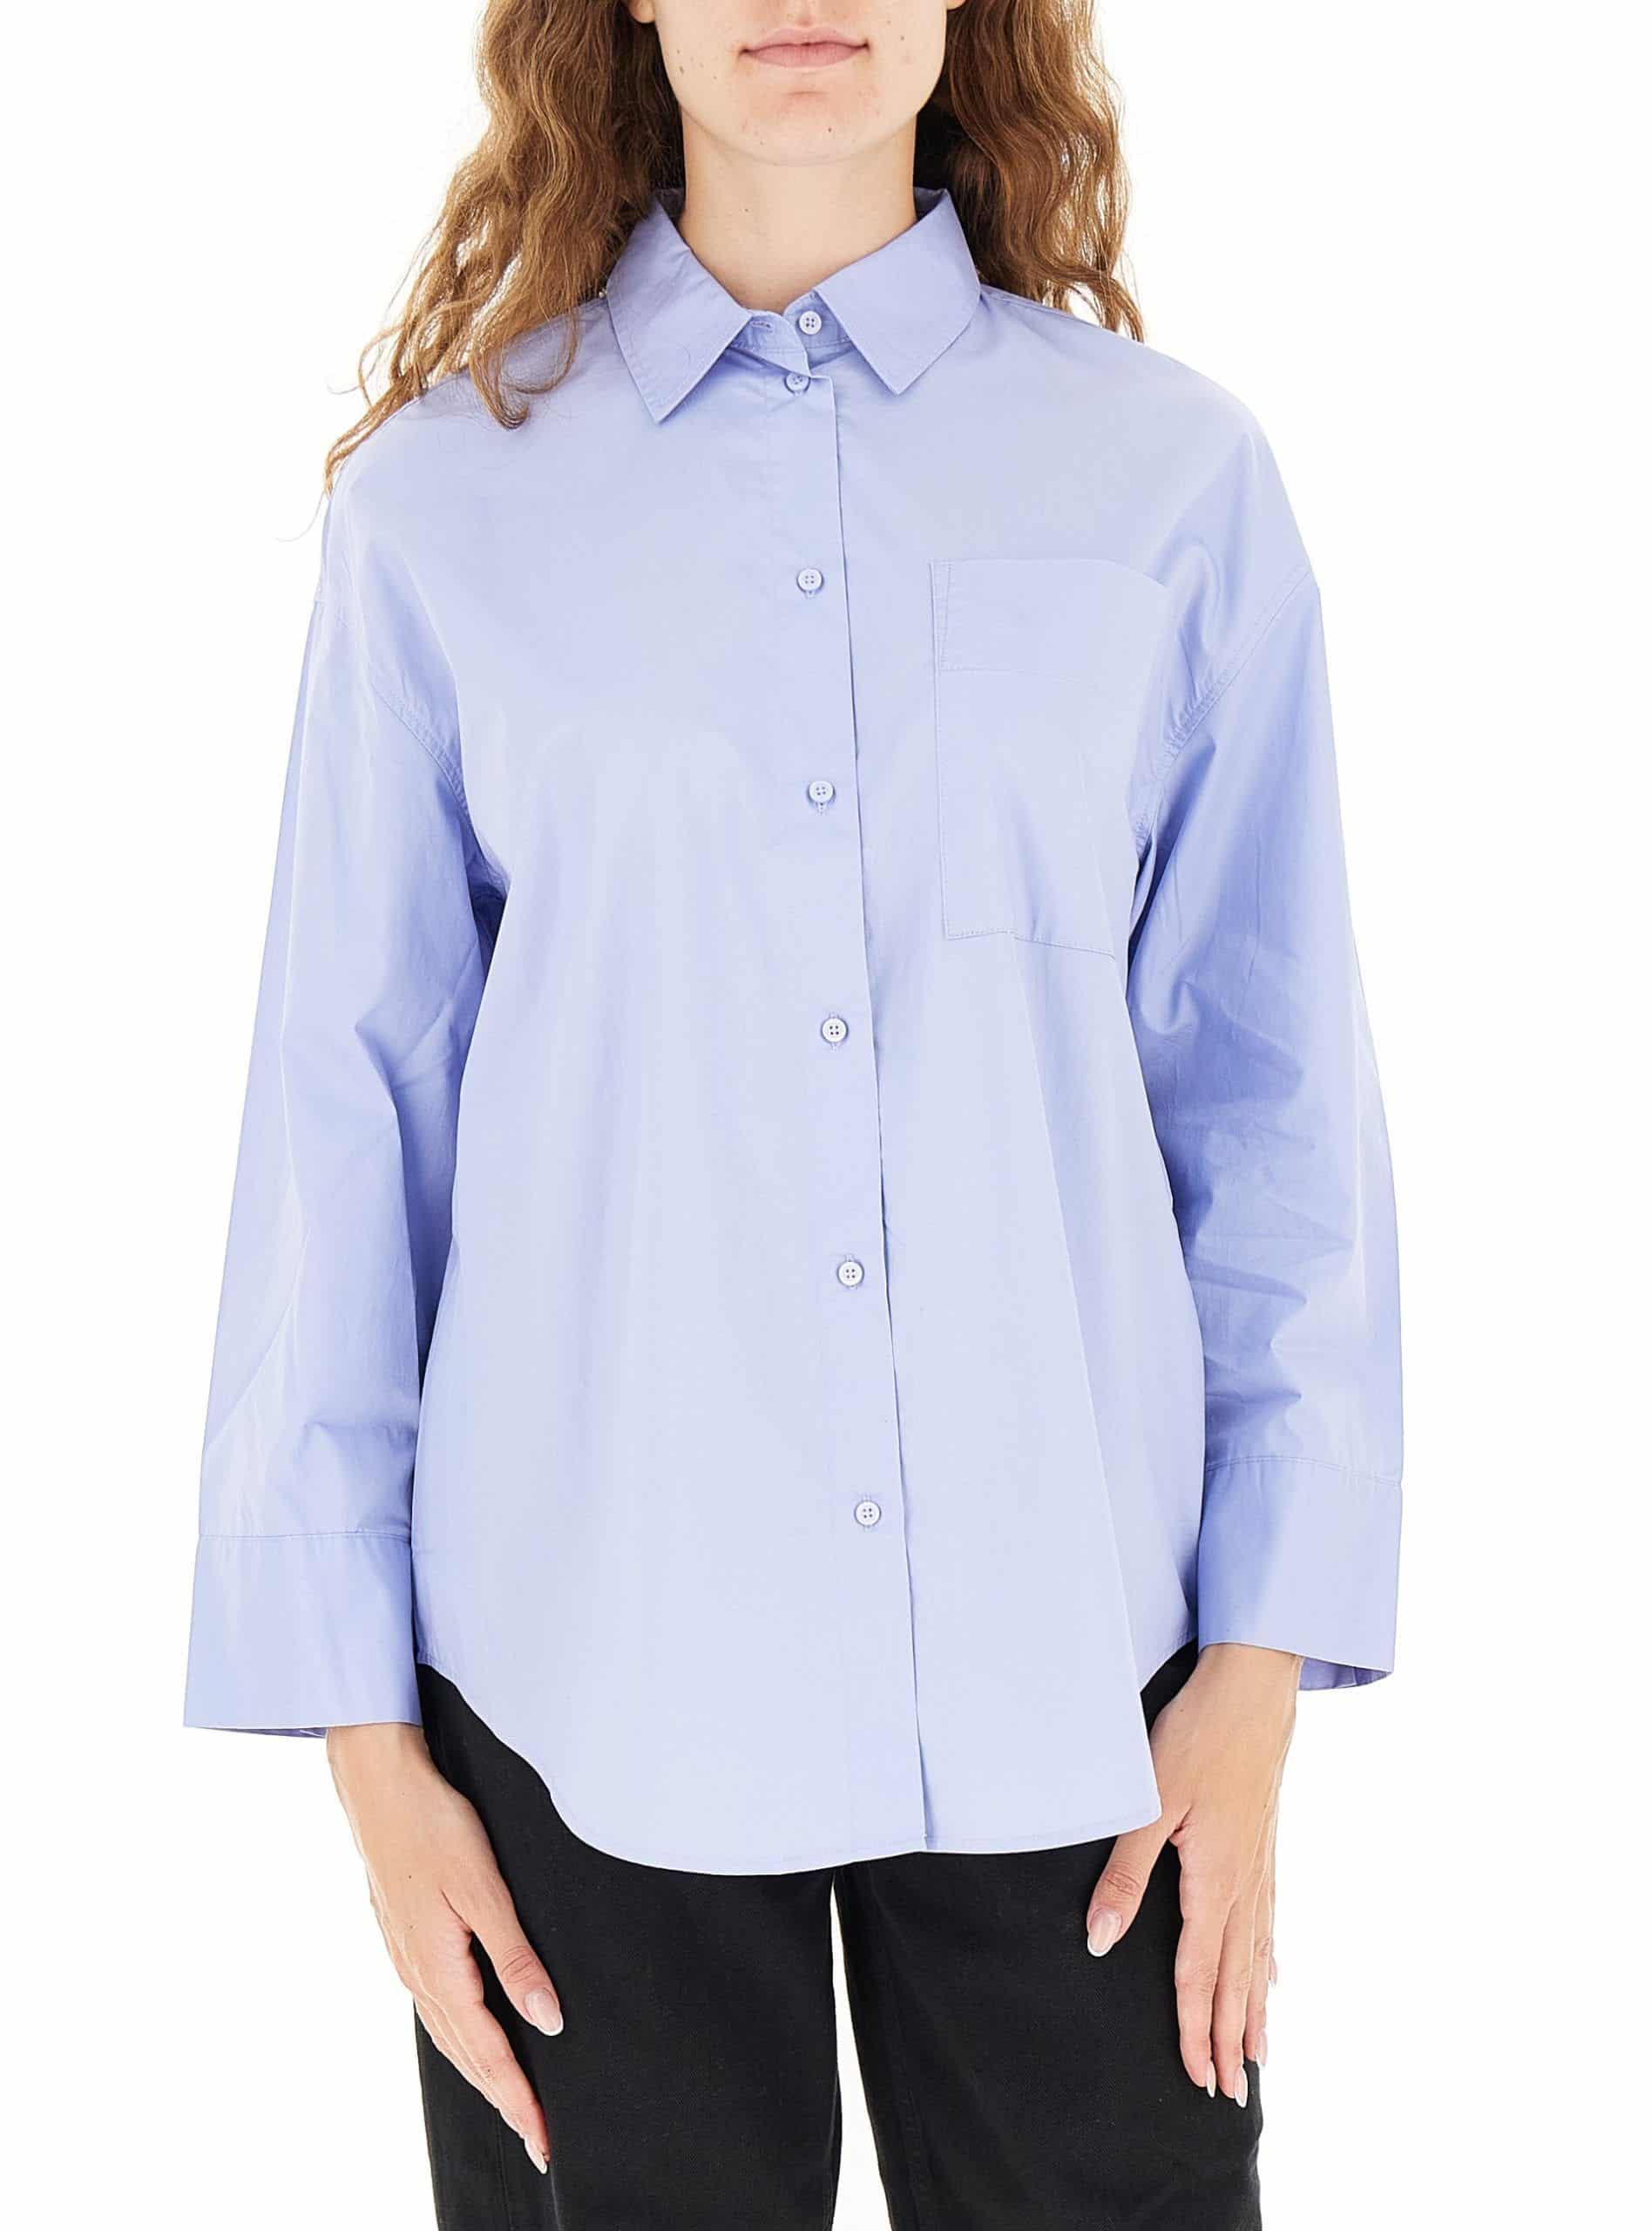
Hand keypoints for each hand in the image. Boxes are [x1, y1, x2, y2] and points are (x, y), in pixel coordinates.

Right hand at [326, 1721, 560, 2172]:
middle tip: (536, 2137)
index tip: (544, 2138)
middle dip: (503, 2098)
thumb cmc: (433, 1827)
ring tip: (512, 2102)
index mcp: (440, 1971)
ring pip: (449, 2036)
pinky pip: (437, 2008)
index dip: (518, 2098)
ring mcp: (407, 1960)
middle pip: (466, 2057)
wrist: (379, 1787)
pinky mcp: (406, 1940)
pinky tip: (472, 2037)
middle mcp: (418, 1976)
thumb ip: (516, 1959)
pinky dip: (461, 2038)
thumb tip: (547, 2021)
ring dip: (482, 2072)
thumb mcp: (486, 1889)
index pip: (488, 2053)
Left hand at [1084, 1643, 1299, 2102]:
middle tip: (1232, 2094)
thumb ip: (1123, 1876)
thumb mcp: (1149, 1803)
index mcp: (1214, 1883)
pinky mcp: (1265, 1844)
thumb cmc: (1197, 1737)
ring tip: (1258, 2056)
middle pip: (1235, 1978)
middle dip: (1229, 2038)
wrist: (1253, 1688)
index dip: (1195, 2030)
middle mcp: (1244, 1885)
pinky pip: (1269, 1921)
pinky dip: (1269, 1959)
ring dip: (1254, 2009)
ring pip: (1257, 1956)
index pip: (1199, 1975)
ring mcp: (1260, 1866)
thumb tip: (1099, 1941)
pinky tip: (1273, 1978)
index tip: (1198, 2080)